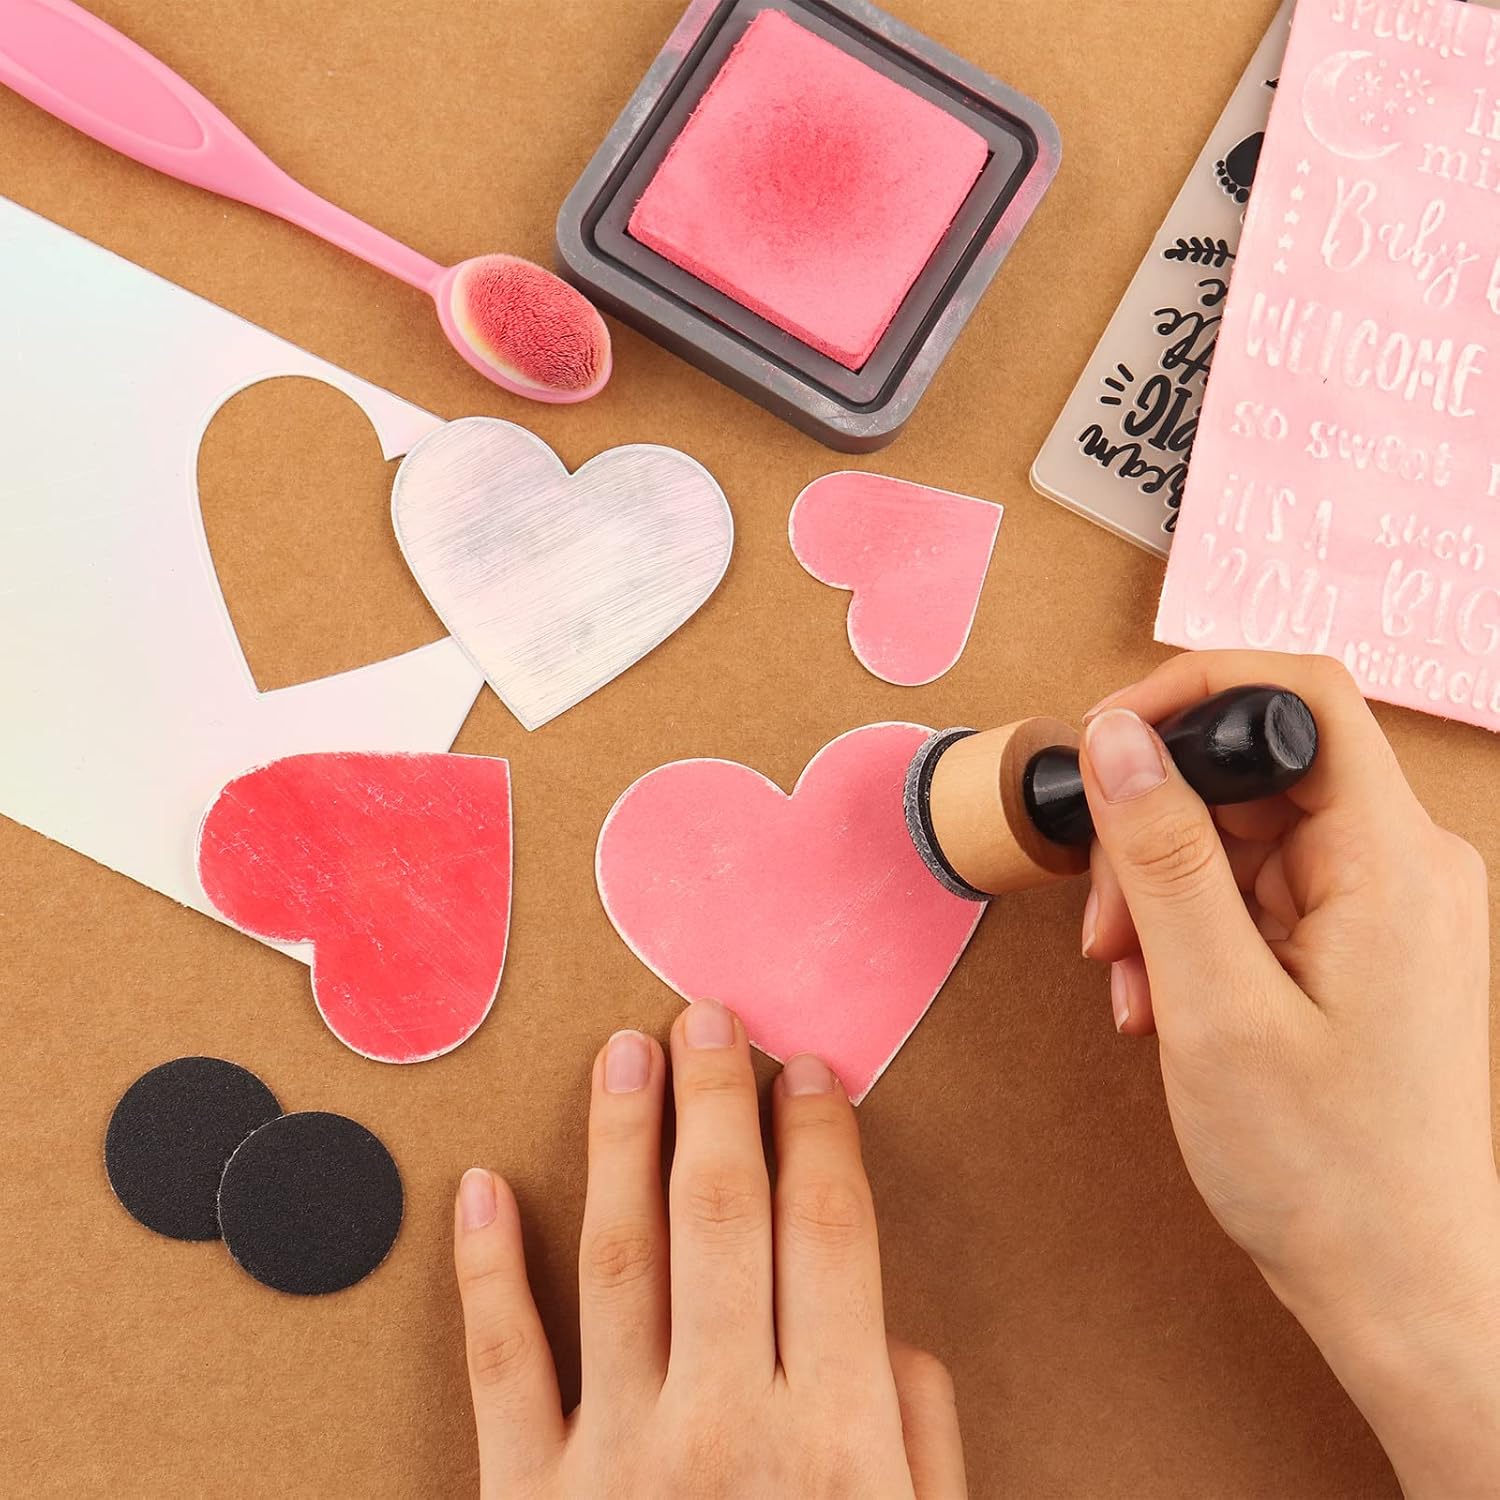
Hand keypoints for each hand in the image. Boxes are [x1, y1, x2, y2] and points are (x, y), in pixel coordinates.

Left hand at [452, 1001, 964, 1497]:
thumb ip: (925, 1444)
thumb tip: (896, 1333)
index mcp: (839, 1439)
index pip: (831, 1238)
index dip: (821, 1139)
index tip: (806, 1070)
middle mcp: (727, 1428)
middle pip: (725, 1219)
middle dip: (717, 1104)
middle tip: (706, 1017)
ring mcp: (617, 1463)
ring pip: (618, 1262)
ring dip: (619, 1145)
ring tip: (621, 1055)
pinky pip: (502, 1370)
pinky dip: (484, 1273)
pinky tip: (478, 1189)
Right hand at [1078, 650, 1498, 1496]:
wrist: (1401, 1290)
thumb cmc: (1328, 1172)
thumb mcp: (1214, 1005)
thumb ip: (1162, 858)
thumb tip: (1118, 736)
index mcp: (1391, 861)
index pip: (1298, 696)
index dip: (1193, 695)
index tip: (1110, 742)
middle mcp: (1401, 867)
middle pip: (1253, 772)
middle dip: (1155, 826)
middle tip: (1107, 916)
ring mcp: (1382, 908)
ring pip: (1242, 836)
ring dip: (1163, 893)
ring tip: (1133, 978)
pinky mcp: (1359, 945)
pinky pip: (1257, 895)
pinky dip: (1195, 932)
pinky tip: (1164, 999)